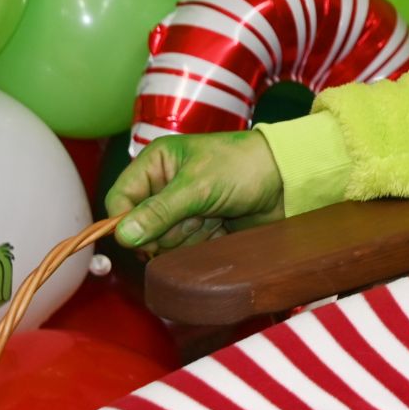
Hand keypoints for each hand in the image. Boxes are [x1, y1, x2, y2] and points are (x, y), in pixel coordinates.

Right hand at [105, 131, 284, 253]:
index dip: (125, 220)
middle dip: (167, 229)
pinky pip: (185, 247)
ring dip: (188, 235)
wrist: (288, 180)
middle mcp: (165, 184)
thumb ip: (159, 212)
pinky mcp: (200, 225)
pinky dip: (202, 241)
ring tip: (214, 215)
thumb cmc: (244, 166)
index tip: (144, 236)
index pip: (120, 197)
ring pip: (163, 240)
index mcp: (158, 162)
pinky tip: (221, 225)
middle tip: (196, 215)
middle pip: (140, 225)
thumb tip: (123, 235)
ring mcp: (183, 207)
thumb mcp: (198, 186)